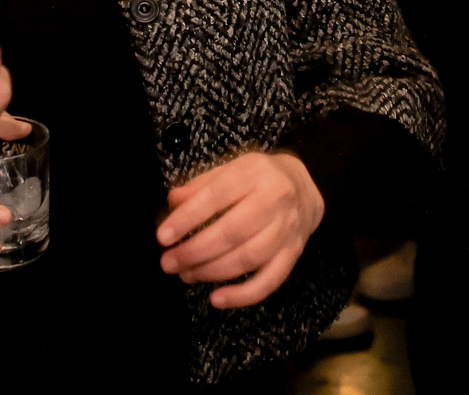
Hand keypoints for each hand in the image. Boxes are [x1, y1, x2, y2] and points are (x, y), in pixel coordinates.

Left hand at [156, 151, 324, 308]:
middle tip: (169, 262)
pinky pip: (269, 281)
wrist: (305, 188)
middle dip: (194, 251)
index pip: (216, 196)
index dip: (187, 218)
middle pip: (232, 231)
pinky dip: (242, 295)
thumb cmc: (259, 179)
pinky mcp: (293, 254)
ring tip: (186, 274)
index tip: (162, 236)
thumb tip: (175, 201)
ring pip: (247, 258)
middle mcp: (276, 200)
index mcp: (255, 173)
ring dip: (211, 272)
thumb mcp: (231, 169)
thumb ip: (202, 185)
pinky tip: (217, 299)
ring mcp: (287, 229)